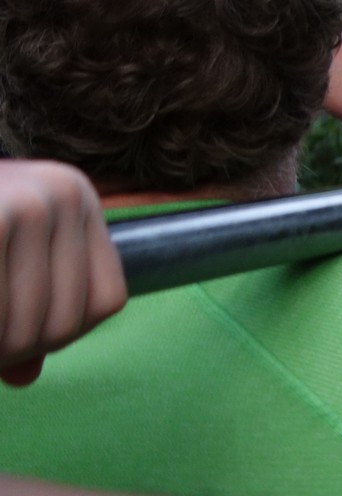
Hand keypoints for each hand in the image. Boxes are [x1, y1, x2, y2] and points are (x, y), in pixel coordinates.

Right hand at [0, 161, 126, 386]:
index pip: (104, 302)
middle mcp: (60, 194)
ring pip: (22, 330)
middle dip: (9, 351)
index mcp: (74, 197)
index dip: (55, 337)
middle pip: (61, 323)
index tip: (11, 342)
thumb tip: (25, 376)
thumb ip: (17, 306)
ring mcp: (24, 205)